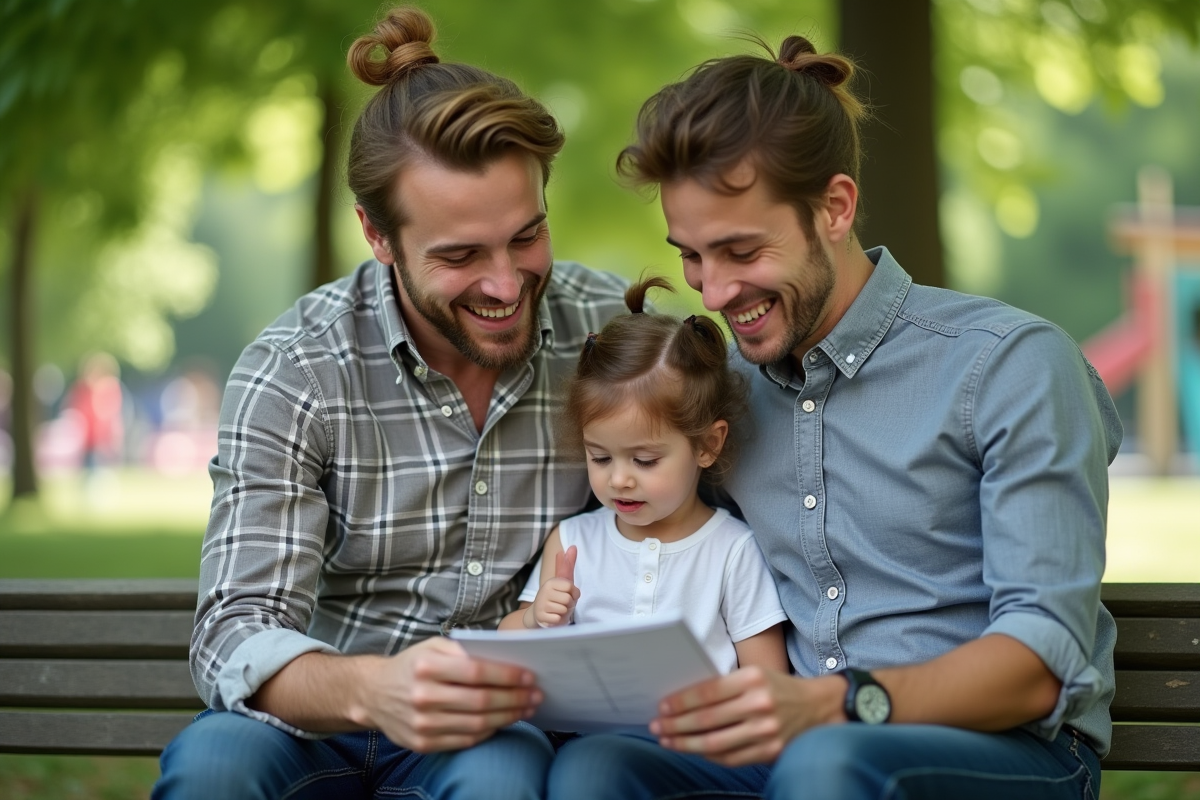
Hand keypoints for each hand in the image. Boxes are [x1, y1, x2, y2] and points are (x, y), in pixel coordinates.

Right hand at [362, 636, 542, 752]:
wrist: (373, 693)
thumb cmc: (411, 665)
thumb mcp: (432, 647)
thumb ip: (464, 651)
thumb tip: (504, 658)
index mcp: (427, 667)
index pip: (477, 672)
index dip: (507, 676)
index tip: (529, 676)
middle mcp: (423, 696)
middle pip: (481, 701)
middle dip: (514, 698)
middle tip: (535, 695)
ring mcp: (422, 723)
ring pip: (477, 724)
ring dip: (508, 717)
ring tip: (526, 709)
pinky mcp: (422, 743)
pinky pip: (465, 740)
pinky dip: (488, 731)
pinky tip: (502, 722)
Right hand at [524, 545, 578, 627]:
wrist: (539, 614)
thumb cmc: (555, 597)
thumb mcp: (562, 581)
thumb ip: (568, 565)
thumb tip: (573, 546)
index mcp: (551, 582)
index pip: (571, 588)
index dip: (573, 594)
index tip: (568, 595)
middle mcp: (544, 591)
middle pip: (568, 600)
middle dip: (569, 605)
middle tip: (562, 605)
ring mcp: (541, 605)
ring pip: (564, 610)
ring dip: (564, 613)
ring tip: (557, 611)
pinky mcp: (541, 617)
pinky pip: (558, 619)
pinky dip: (559, 621)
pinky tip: (553, 618)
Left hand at [650, 668, 845, 765]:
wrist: (820, 707)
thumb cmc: (777, 687)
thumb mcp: (755, 674)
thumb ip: (725, 685)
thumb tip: (683, 699)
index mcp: (752, 679)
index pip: (708, 691)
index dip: (681, 701)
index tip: (662, 706)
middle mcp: (759, 704)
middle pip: (707, 719)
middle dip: (676, 724)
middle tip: (656, 726)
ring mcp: (766, 731)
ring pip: (715, 742)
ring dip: (686, 743)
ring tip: (667, 740)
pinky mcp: (770, 751)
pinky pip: (731, 758)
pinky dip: (708, 755)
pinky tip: (694, 750)